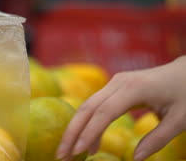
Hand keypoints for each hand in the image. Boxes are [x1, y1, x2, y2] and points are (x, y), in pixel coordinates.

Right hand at [56, 56, 185, 160]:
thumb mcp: (180, 120)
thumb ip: (157, 139)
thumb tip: (136, 159)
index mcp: (134, 88)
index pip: (104, 112)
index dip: (89, 133)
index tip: (78, 152)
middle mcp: (119, 82)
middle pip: (87, 107)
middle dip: (72, 132)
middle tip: (61, 155)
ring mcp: (115, 82)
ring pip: (87, 106)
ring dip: (76, 129)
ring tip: (71, 153)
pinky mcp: (114, 86)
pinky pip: (95, 105)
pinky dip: (88, 124)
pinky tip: (87, 143)